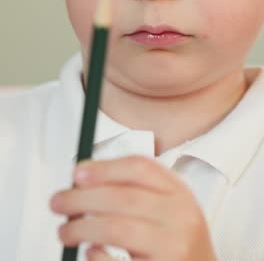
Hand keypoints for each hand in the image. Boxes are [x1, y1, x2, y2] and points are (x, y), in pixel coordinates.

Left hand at [50, 155, 216, 259]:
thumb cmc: (175, 240)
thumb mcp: (166, 207)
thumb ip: (134, 190)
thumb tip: (83, 179)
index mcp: (179, 192)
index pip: (140, 167)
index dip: (104, 168)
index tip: (77, 174)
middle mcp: (181, 216)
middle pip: (123, 196)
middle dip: (82, 198)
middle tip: (58, 202)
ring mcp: (174, 247)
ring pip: (116, 229)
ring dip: (82, 227)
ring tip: (65, 232)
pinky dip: (97, 257)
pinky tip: (90, 252)